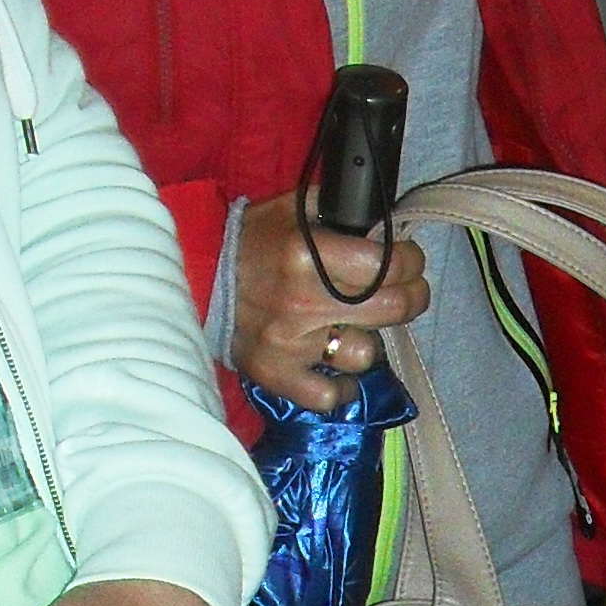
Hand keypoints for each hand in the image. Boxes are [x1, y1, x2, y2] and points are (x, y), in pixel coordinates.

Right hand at [230, 189, 428, 412]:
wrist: (193, 275)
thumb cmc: (247, 241)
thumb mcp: (288, 209)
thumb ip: (335, 211)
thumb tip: (382, 221)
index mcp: (306, 254)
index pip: (388, 264)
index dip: (412, 262)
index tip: (411, 262)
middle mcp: (302, 301)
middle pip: (392, 309)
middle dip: (412, 298)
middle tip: (407, 292)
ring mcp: (291, 344)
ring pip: (365, 354)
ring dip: (367, 340)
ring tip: (353, 327)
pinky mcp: (277, 375)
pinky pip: (330, 396)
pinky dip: (340, 387)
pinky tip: (337, 370)